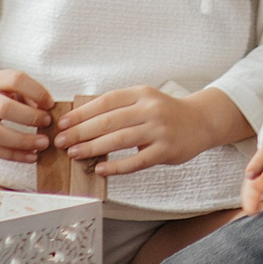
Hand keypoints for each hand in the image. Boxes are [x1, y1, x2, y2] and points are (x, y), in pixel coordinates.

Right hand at [0, 66, 54, 160]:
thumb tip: (48, 110)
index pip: (14, 80)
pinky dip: (14, 155)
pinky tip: (32, 156)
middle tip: (48, 123)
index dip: (36, 91)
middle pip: (3, 108)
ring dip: (23, 141)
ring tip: (43, 144)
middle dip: (29, 117)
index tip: (50, 103)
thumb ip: (27, 94)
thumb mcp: (7, 84)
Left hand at [54, 85, 251, 176]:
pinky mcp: (166, 150)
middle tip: (61, 142)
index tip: (63, 123)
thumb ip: (119, 108)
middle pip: (109, 121)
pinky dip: (116, 166)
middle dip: (81, 132)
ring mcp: (159, 130)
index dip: (82, 113)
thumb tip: (81, 122)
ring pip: (119, 140)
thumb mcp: (145, 100)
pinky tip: (100, 170)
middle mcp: (151, 109)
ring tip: (74, 154)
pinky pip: (136, 161)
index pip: (106, 101)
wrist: (201, 121)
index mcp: (142, 93)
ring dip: (93, 148)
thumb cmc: (165, 113)